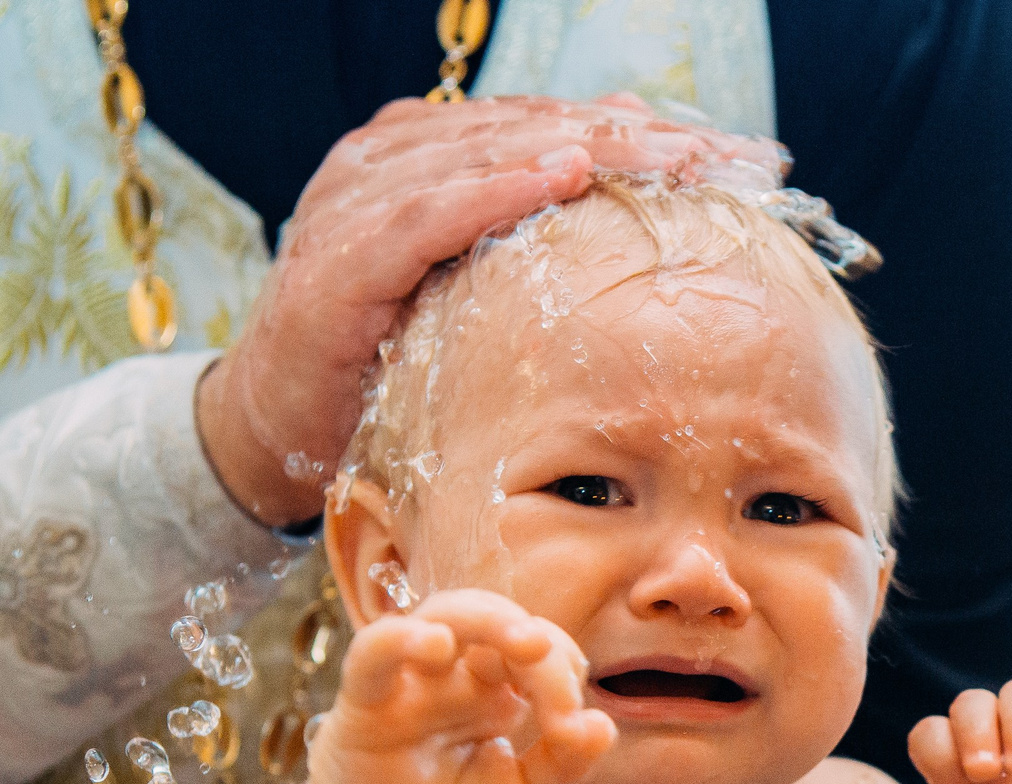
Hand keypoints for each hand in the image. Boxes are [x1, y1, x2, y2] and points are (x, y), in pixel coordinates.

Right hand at [196, 94, 785, 525]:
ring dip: (589, 148)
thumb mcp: (475, 294)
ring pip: (491, 154)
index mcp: (431, 159)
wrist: (270, 427)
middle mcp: (394, 161)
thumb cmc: (381, 361)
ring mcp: (360, 201)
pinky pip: (426, 213)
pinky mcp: (339, 259)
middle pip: (536, 129)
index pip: (557, 127)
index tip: (741, 157)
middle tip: (732, 155)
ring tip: (672, 154)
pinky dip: (493, 190)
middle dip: (640, 139)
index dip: (648, 135)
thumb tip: (635, 200)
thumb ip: (535, 244)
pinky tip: (561, 172)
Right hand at [303, 589, 614, 783]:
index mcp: (496, 694)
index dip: (562, 677)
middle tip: (563, 668)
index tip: (572, 730)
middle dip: (536, 639)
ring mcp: (410, 685)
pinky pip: (374, 653)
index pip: (538, 656)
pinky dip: (401, 639)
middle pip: (497, 623)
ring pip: (442, 617)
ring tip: (525, 643)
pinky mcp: (362, 704)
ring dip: (487, 620)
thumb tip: (603, 725)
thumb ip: (563, 765)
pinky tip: (438, 645)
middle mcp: (454, 678)